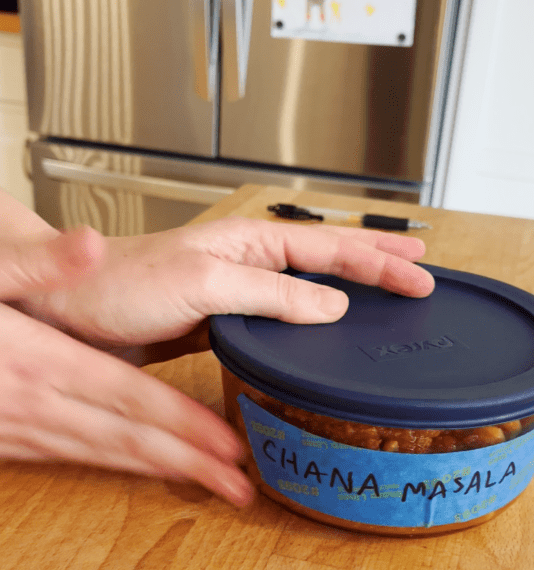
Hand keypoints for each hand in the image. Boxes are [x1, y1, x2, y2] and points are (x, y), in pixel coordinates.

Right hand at [0, 228, 253, 505]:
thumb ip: (35, 263)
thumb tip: (89, 245)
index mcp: (41, 362)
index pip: (130, 398)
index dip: (182, 423)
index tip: (226, 442)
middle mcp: (38, 405)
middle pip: (128, 441)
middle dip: (188, 463)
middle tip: (239, 482)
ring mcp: (22, 430)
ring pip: (104, 457)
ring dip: (158, 471)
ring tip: (205, 480)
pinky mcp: (11, 440)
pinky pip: (74, 458)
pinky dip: (115, 464)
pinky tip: (137, 462)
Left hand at [15, 217, 434, 361]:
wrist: (74, 312)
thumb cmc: (122, 284)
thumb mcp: (204, 283)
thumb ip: (271, 294)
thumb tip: (331, 304)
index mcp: (251, 243)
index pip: (332, 248)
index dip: (379, 261)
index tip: (420, 274)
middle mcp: (251, 262)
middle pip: (330, 257)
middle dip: (378, 260)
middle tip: (422, 267)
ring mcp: (241, 291)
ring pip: (311, 285)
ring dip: (353, 286)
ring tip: (388, 287)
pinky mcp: (228, 320)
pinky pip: (286, 316)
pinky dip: (317, 319)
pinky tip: (329, 327)